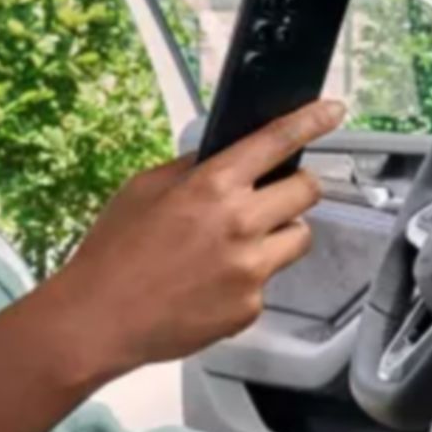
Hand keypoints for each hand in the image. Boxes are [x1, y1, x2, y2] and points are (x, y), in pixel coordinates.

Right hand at [46, 99, 344, 376]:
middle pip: (308, 192)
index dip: (312, 121)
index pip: (278, 141)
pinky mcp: (250, 307)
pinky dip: (249, 280)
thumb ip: (191, 170)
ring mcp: (250, 270)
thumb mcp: (143, 190)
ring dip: (279, 235)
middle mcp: (240, 224)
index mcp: (212, 186)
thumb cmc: (112, 254)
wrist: (98, 320)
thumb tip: (222, 158)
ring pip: (298, 238)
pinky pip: (268, 282)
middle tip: (274, 196)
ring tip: (237, 246)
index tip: (333, 112)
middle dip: (295, 189)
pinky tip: (212, 284)